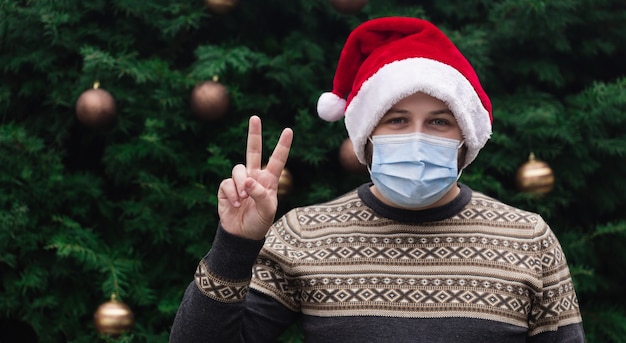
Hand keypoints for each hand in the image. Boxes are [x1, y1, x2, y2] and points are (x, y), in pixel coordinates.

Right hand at [217, 115, 292, 239]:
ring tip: (243, 199)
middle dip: (254, 134)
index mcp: (269, 180)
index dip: (282, 145)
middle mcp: (254, 177)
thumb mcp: (267, 211)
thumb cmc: (258, 222)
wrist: (241, 235)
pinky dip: (232, 194)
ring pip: (238, 169)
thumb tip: (248, 180)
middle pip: (253, 150)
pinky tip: (235, 204)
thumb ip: (261, 194)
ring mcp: (240, 181)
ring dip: (241, 184)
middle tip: (255, 117)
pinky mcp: (226, 188)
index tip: (288, 130)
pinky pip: (227, 183)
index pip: (277, 160)